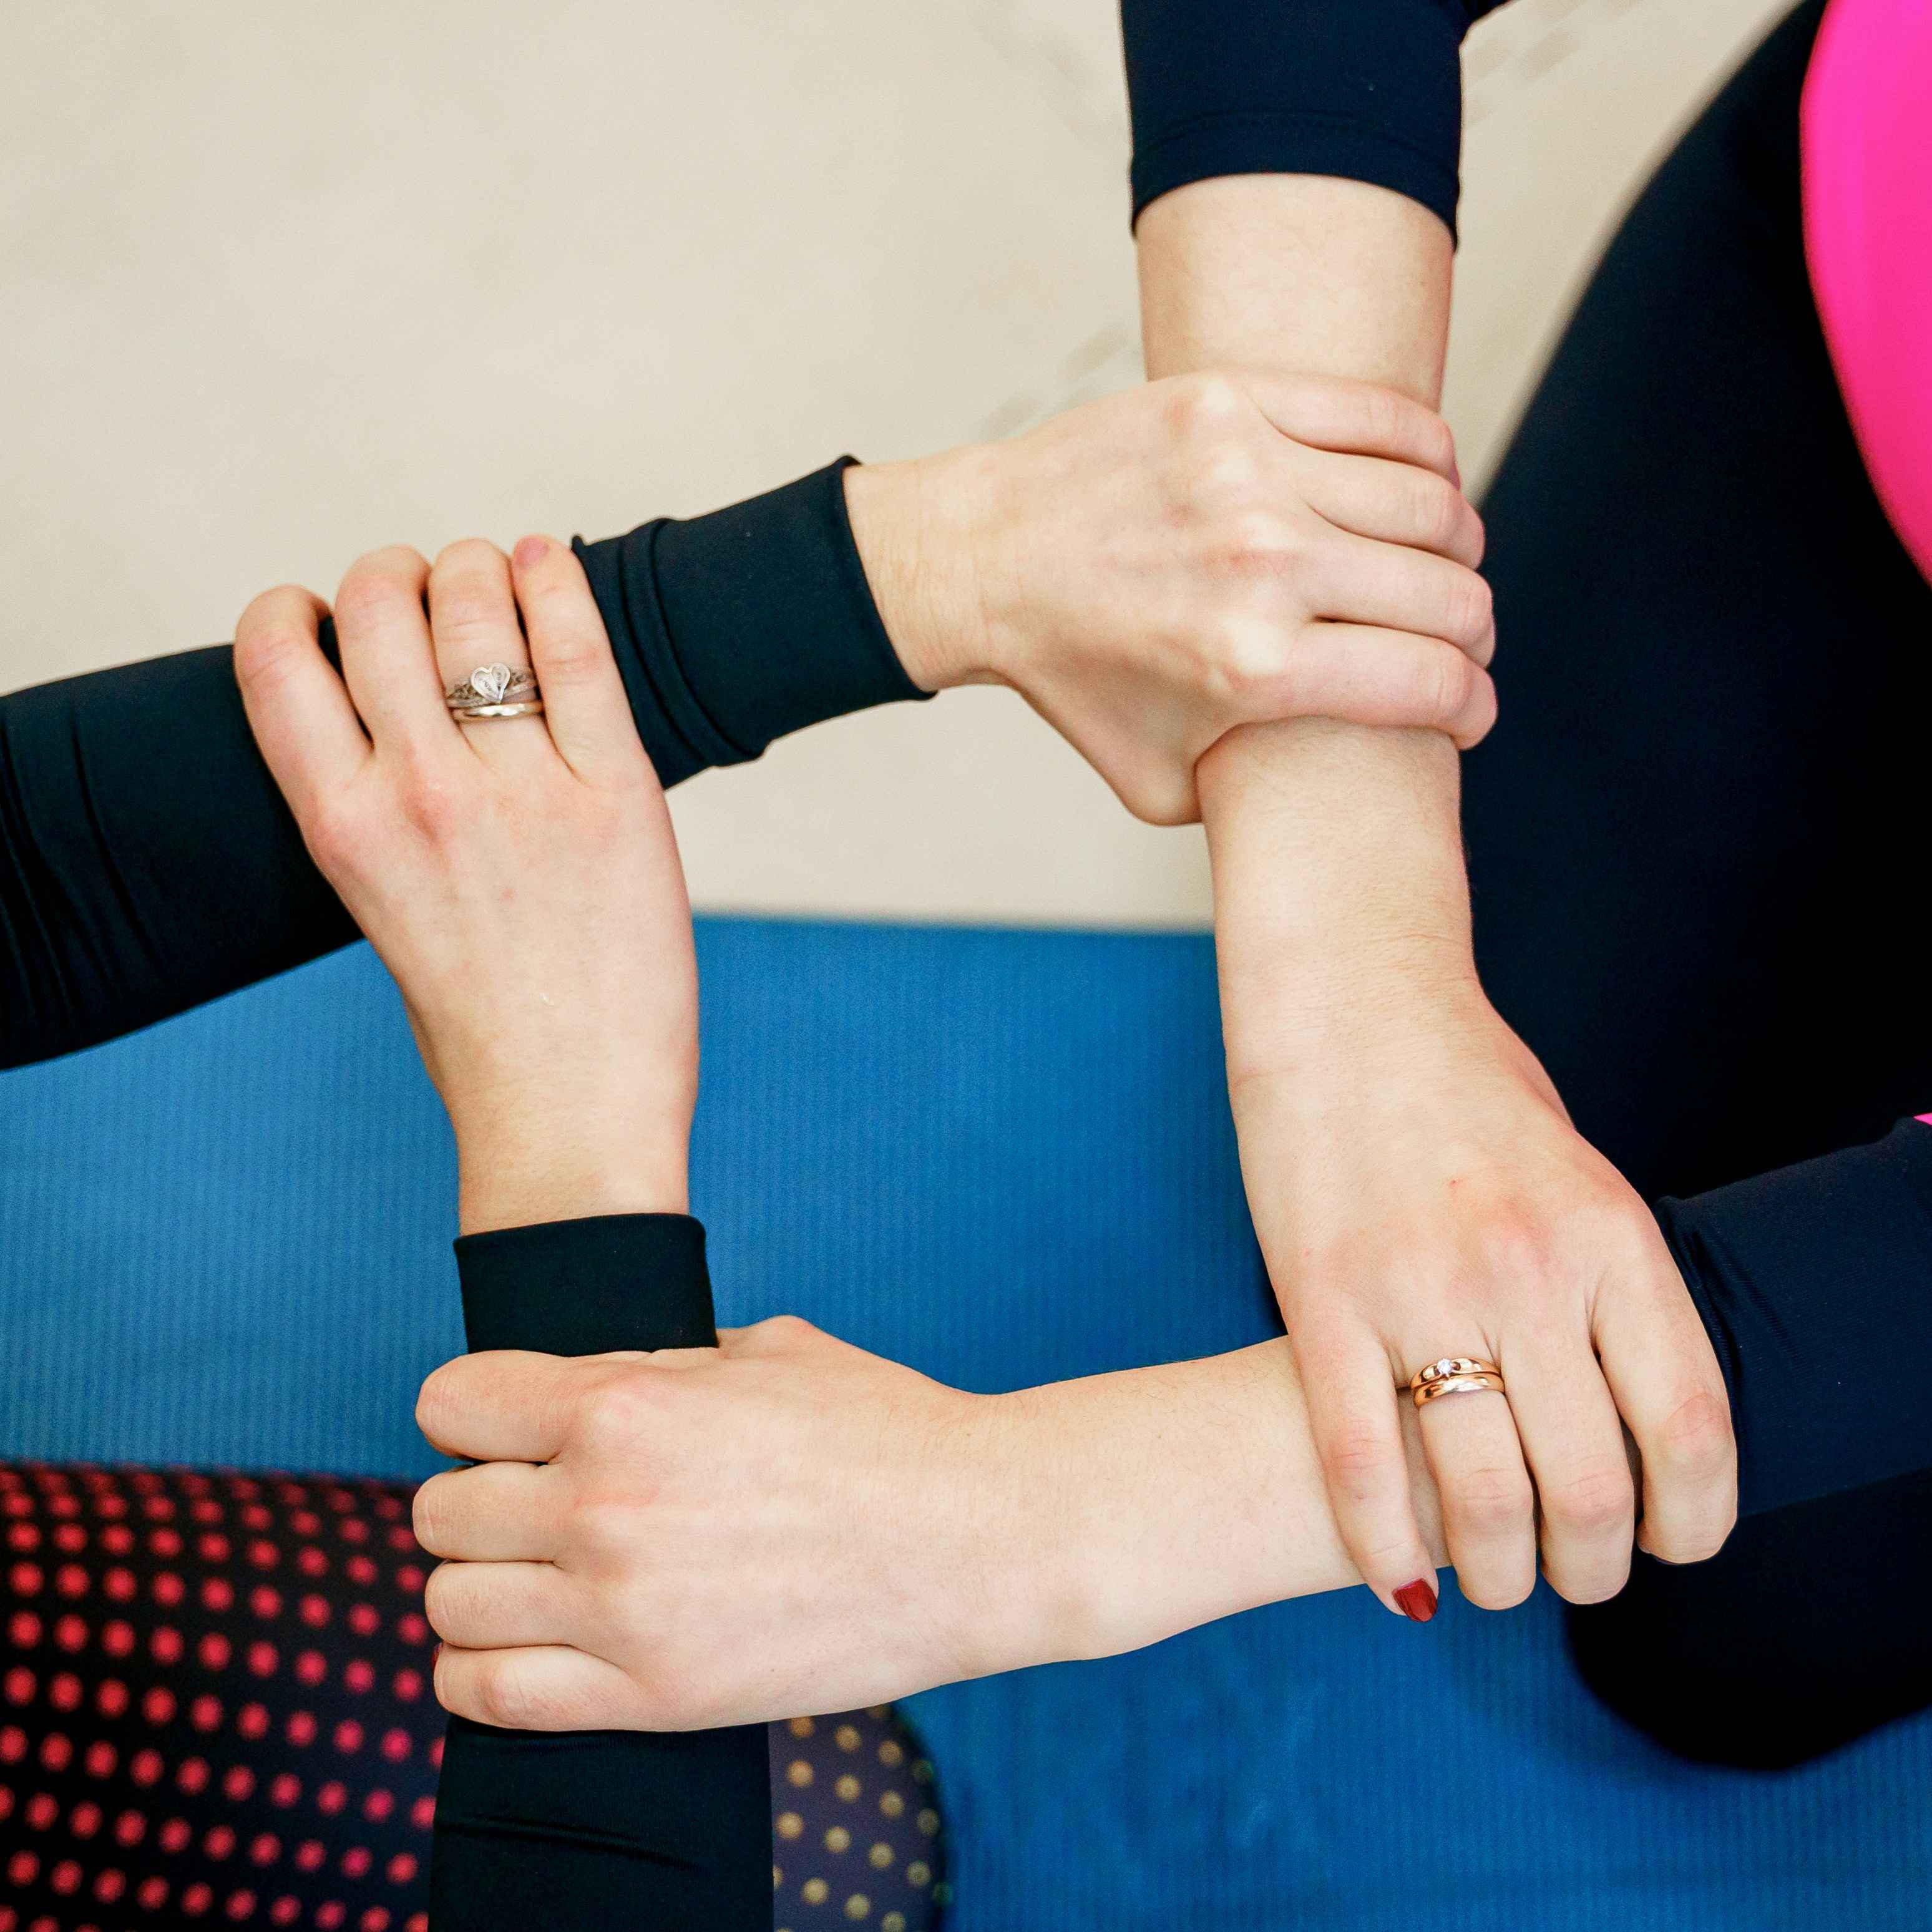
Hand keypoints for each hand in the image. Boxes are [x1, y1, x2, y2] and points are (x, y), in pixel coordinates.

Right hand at [234, 537, 695, 1230]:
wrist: (569, 1115)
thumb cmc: (479, 1027)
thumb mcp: (383, 908)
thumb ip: (380, 807)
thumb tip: (403, 704)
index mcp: (340, 826)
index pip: (274, 653)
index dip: (295, 609)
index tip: (324, 615)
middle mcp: (420, 793)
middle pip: (377, 603)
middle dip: (391, 574)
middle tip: (422, 591)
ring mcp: (522, 790)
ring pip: (477, 604)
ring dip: (476, 570)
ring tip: (492, 582)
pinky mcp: (618, 796)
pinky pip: (580, 652)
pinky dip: (557, 584)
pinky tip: (548, 563)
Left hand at [410, 1314, 1490, 1729]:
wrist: (979, 1537)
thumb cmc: (885, 1430)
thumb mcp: (766, 1352)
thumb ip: (659, 1364)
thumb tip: (591, 1373)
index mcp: (624, 1404)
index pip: (449, 1405)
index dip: (472, 1412)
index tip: (504, 1427)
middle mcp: (603, 1505)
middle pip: (437, 1511)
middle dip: (477, 1500)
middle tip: (531, 1505)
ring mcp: (621, 1610)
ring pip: (446, 1604)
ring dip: (478, 1587)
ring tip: (534, 1578)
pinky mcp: (651, 1697)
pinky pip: (485, 1694)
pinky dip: (481, 1671)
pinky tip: (528, 1644)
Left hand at [845, 370, 1496, 823]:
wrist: (986, 563)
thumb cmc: (1075, 681)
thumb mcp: (1157, 784)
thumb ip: (1253, 800)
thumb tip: (1338, 786)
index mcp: (1254, 668)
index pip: (1431, 683)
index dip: (1472, 706)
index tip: (1468, 711)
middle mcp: (1262, 566)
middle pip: (1448, 595)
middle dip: (1476, 633)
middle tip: (1462, 642)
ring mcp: (1250, 472)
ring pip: (1432, 501)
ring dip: (1457, 547)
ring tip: (1441, 568)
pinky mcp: (1234, 401)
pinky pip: (1385, 419)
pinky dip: (1429, 460)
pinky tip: (1423, 492)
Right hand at [1206, 746, 1736, 1616]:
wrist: (1347, 997)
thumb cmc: (1466, 1083)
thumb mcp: (1577, 1172)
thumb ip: (1607, 1288)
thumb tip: (1623, 1410)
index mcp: (1610, 1236)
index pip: (1692, 1428)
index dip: (1696, 1521)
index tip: (1671, 1544)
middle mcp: (1528, 1272)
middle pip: (1590, 1489)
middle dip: (1590, 1568)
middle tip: (1569, 1573)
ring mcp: (1420, 1289)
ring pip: (1482, 1499)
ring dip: (1497, 1573)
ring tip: (1489, 1578)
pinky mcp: (1321, 1297)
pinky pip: (1358, 1463)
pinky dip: (1383, 1545)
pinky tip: (1399, 1576)